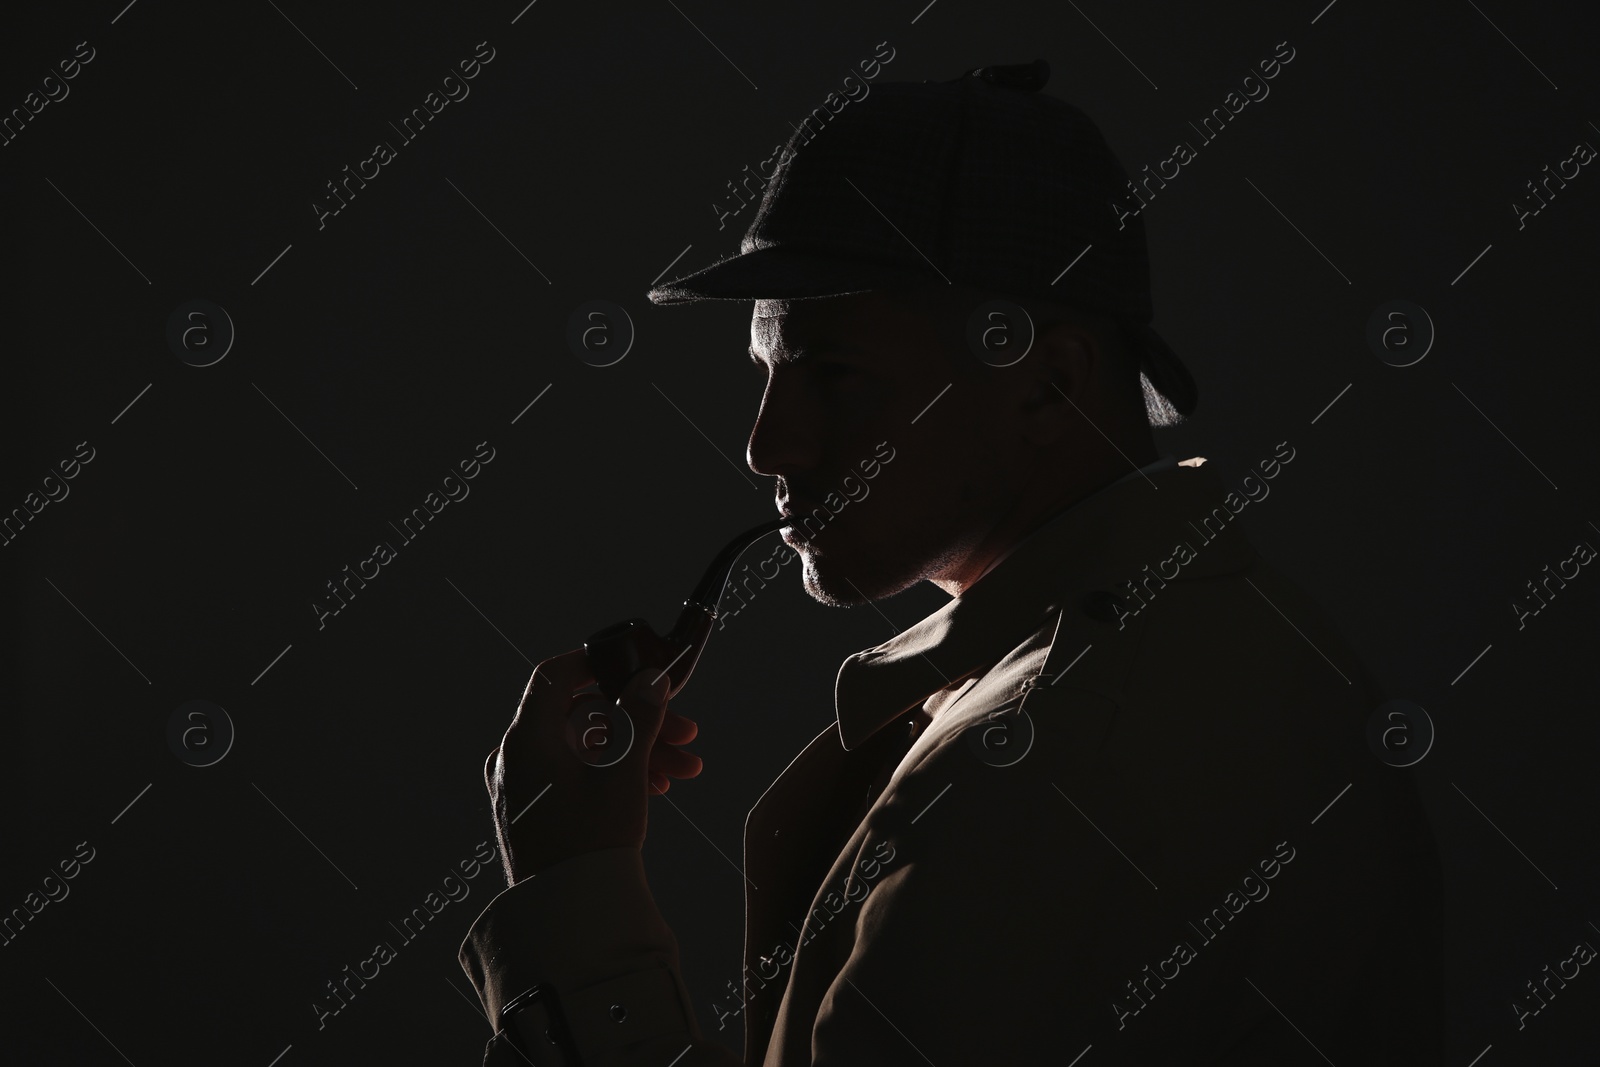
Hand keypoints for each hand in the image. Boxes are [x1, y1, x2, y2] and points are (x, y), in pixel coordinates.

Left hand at [483, 648, 704, 883]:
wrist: (567, 920)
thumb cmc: (591, 843)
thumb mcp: (624, 774)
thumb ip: (640, 718)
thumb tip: (653, 679)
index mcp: (526, 740)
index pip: (554, 676)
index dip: (597, 664)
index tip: (637, 668)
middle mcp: (516, 758)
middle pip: (581, 716)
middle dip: (639, 721)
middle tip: (686, 733)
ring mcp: (523, 786)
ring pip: (585, 748)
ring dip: (637, 750)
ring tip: (686, 769)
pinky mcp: (535, 811)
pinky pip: (575, 775)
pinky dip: (614, 773)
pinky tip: (656, 786)